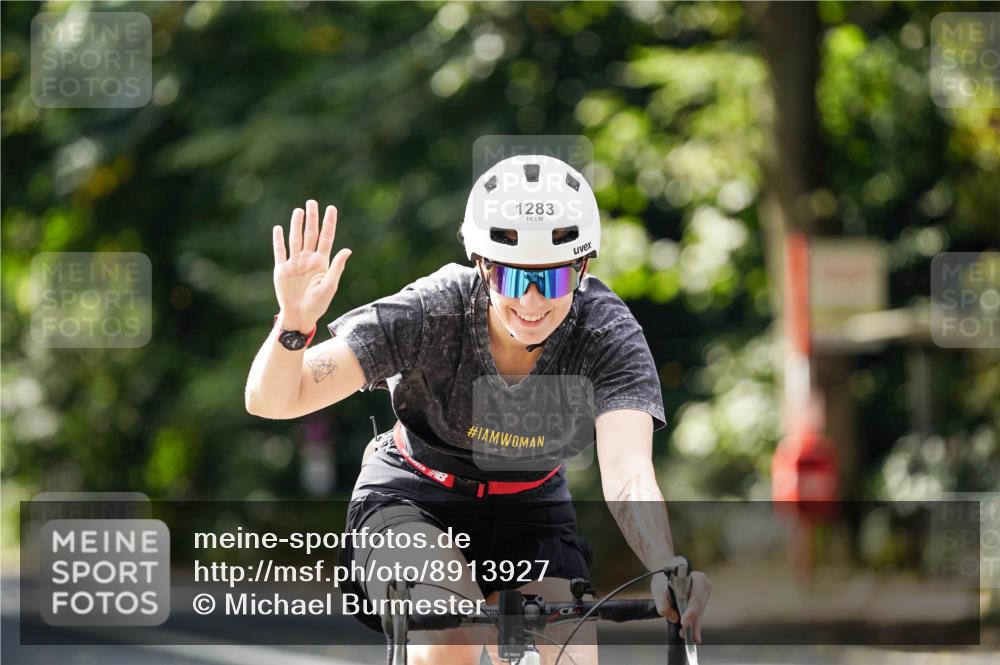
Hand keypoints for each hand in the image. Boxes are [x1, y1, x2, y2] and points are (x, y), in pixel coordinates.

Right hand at [272, 200, 351, 331]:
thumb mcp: (330, 285)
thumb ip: (337, 267)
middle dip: (312, 218)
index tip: (331, 208)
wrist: (300, 315)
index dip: (329, 223)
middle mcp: (308, 259)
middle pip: (310, 234)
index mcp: (322, 262)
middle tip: (312, 202)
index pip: (326, 238)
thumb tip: (348, 249)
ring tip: (299, 210)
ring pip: (295, 239)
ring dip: (296, 225)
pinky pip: (280, 251)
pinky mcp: (282, 269)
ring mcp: (294, 263)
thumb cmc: (318, 304)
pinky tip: (279, 228)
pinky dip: (278, 240)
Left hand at [651, 569, 710, 643]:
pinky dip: (694, 622)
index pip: (695, 598)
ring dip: (694, 624)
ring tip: (691, 637)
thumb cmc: (664, 577)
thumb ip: (663, 603)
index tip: (684, 622)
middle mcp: (704, 585)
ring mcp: (704, 593)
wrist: (667, 570)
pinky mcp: (702, 601)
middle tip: (687, 635)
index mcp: (696, 577)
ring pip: (700, 612)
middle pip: (699, 607)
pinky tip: (693, 633)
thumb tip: (674, 618)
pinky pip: (698, 613)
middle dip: (693, 622)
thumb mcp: (658, 588)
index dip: (690, 611)